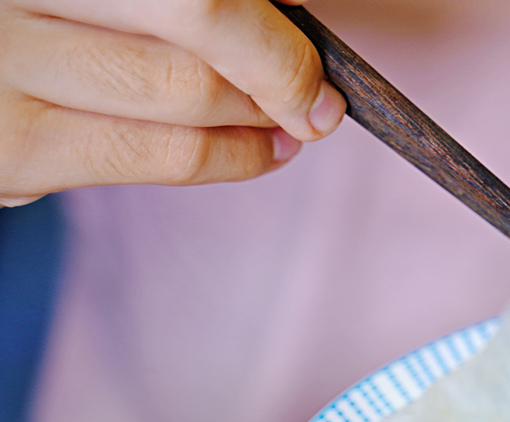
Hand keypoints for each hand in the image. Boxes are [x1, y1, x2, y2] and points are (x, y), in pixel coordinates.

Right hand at [0, 0, 344, 206]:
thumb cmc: (40, 26)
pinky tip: (266, 149)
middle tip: (317, 95)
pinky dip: (237, 156)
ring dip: (265, 113)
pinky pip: (162, 155)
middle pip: (199, 14)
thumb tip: (286, 14)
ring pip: (188, 90)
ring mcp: (4, 64)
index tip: (307, 32)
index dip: (263, 17)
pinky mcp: (15, 147)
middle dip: (278, 62)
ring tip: (293, 121)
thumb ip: (175, 3)